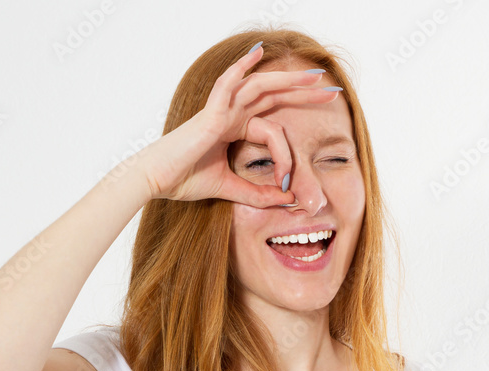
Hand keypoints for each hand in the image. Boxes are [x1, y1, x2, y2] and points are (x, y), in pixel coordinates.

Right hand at [141, 45, 340, 207]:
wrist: (157, 181)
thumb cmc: (184, 181)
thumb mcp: (229, 189)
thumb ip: (257, 193)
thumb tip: (285, 199)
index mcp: (233, 129)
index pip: (273, 129)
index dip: (287, 155)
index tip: (289, 183)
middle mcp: (230, 114)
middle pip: (273, 97)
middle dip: (303, 93)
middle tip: (332, 91)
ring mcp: (221, 110)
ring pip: (261, 87)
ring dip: (288, 80)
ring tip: (315, 78)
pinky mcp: (211, 113)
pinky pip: (229, 84)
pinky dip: (242, 67)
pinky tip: (259, 53)